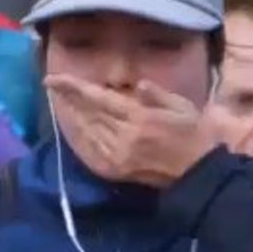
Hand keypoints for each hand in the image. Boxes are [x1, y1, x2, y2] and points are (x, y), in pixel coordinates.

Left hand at [43, 75, 216, 187]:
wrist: (200, 172)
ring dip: (70, 116)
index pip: (98, 98)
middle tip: (52, 86)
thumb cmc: (194, 133)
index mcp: (140, 118)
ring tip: (59, 102)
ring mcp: (117, 157)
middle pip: (87, 114)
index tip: (53, 78)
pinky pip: (90, 153)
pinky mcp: (116, 171)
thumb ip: (158, 95)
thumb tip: (138, 84)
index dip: (74, 87)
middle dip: (68, 99)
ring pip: (85, 132)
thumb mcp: (182, 106)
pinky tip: (72, 129)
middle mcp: (124, 137)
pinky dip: (78, 139)